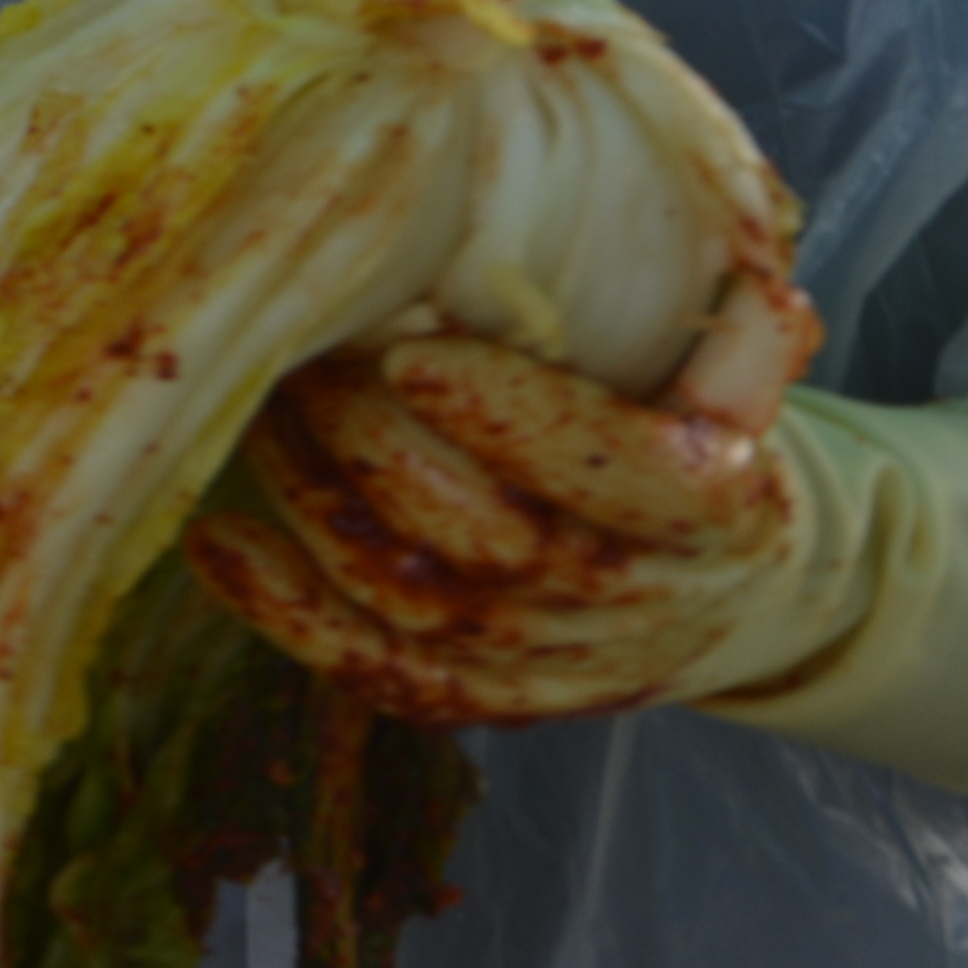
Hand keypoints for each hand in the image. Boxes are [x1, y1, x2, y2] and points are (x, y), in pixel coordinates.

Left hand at [191, 276, 829, 721]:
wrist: (729, 598)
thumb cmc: (709, 448)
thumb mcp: (747, 388)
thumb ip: (740, 334)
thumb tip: (747, 270)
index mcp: (712, 510)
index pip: (620, 470)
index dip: (515, 416)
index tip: (414, 352)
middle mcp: (630, 600)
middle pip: (492, 537)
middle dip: (380, 443)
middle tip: (307, 358)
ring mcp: (551, 660)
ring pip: (414, 596)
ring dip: (319, 503)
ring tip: (262, 413)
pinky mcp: (484, 698)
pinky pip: (375, 667)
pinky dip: (287, 612)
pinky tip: (220, 541)